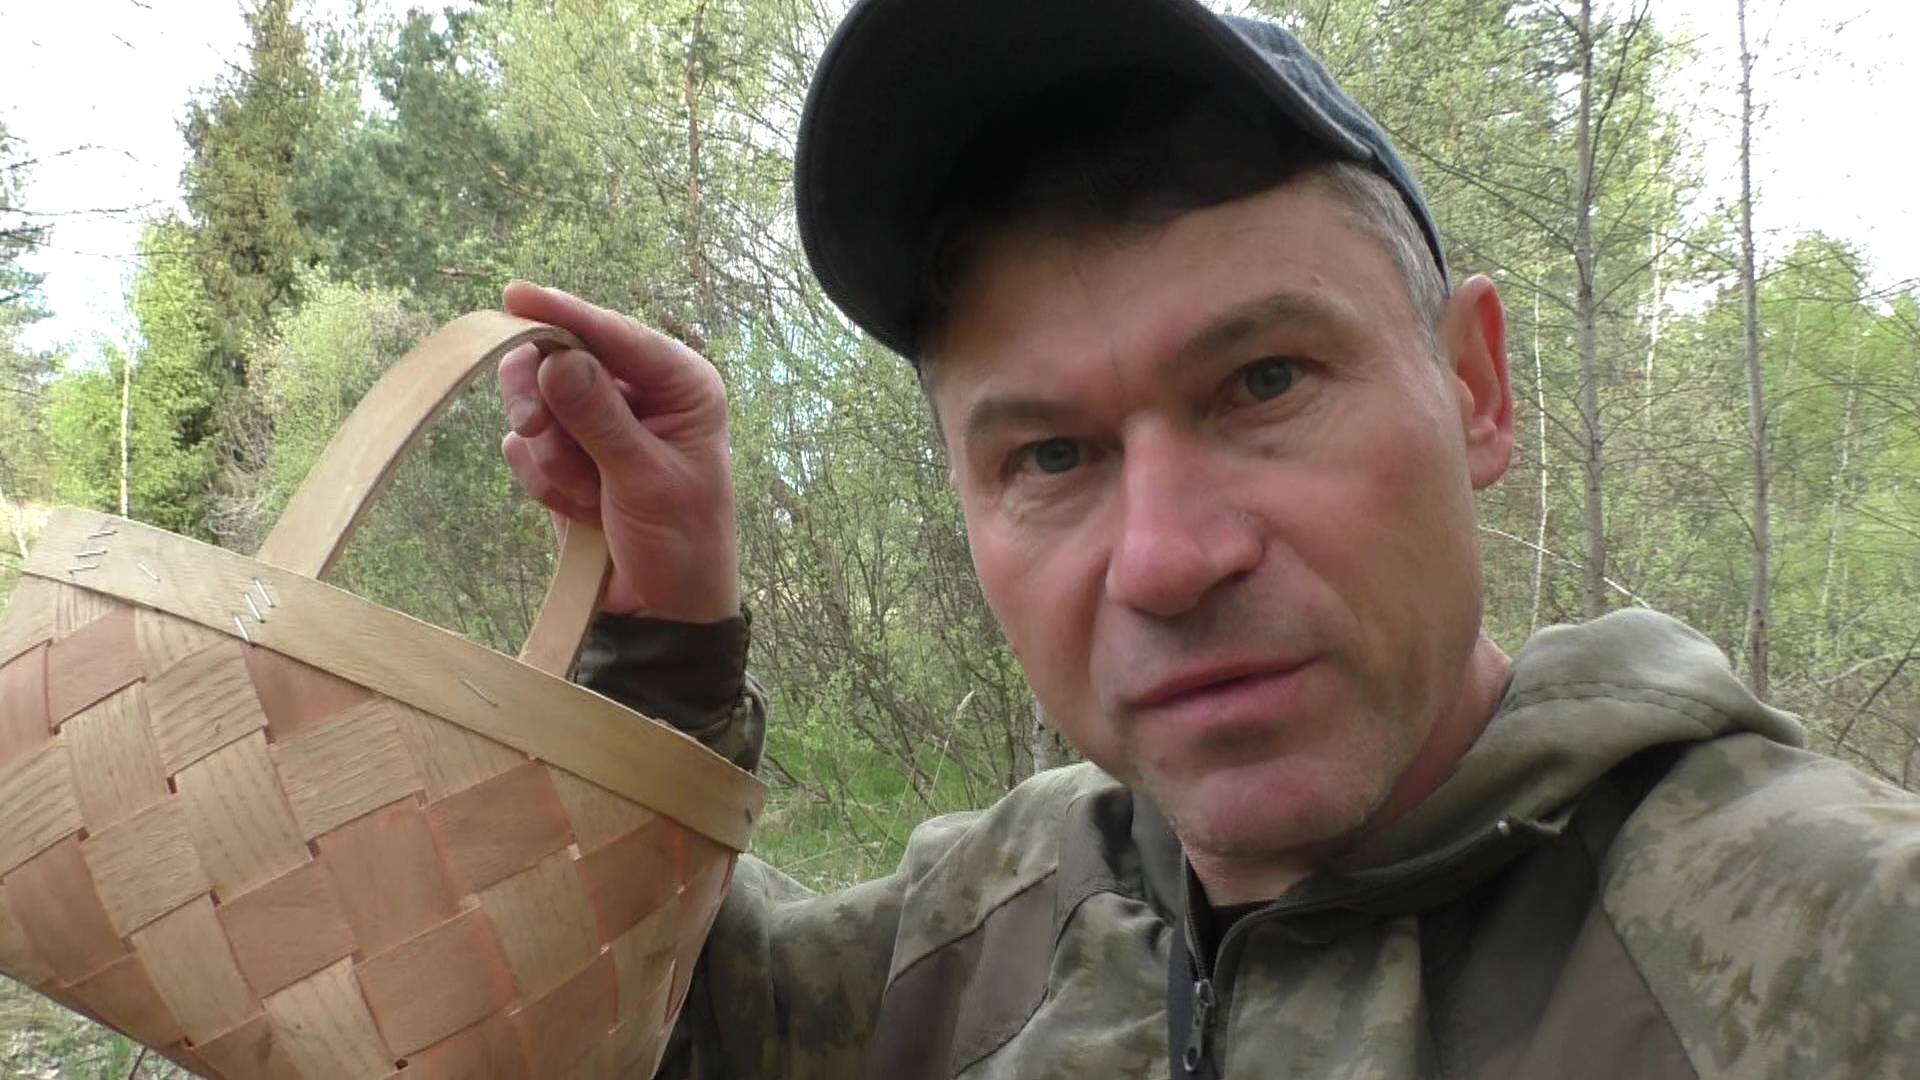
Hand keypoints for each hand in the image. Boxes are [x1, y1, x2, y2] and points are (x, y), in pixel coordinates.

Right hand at [498, 282, 739, 621]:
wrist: (662, 611)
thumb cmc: (679, 543)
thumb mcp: (643, 480)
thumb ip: (598, 419)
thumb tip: (556, 359)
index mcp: (681, 384)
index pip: (615, 335)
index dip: (563, 315)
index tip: (515, 297)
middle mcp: (640, 392)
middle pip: (560, 358)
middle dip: (545, 403)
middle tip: (538, 431)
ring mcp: (599, 422)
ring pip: (535, 403)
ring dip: (553, 458)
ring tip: (589, 497)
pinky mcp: (568, 453)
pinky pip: (525, 446)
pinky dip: (545, 480)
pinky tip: (581, 511)